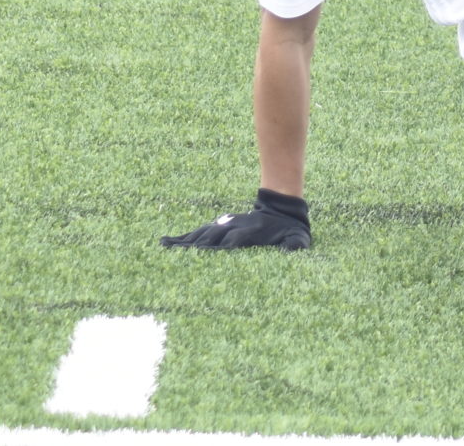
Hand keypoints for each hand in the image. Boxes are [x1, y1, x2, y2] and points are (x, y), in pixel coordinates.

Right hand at [161, 189, 310, 249]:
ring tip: (165, 246)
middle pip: (213, 238)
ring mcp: (225, 226)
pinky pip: (200, 232)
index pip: (233, 242)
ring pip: (203, 234)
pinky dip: (185, 237)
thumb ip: (297, 243)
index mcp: (250, 234)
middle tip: (177, 256)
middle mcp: (234, 229)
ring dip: (186, 241)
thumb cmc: (288, 228)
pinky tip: (167, 242)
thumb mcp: (297, 236)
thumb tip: (298, 248)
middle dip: (197, 247)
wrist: (280, 206)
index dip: (222, 247)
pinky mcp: (219, 227)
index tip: (209, 254)